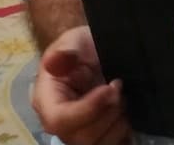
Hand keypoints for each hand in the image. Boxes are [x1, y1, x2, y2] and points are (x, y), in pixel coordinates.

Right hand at [31, 24, 130, 144]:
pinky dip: (123, 131)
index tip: (109, 88)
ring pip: (97, 144)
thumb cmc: (80, 47)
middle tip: (118, 88)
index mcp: (47, 100)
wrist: (93, 52)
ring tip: (122, 98)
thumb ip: (65, 52)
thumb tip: (53, 62)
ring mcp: (78, 131)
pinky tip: (126, 111)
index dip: (87, 109)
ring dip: (117, 123)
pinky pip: (111, 143)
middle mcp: (60, 122)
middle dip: (107, 113)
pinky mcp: (97, 135)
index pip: (60, 119)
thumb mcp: (73, 40)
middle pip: (81, 137)